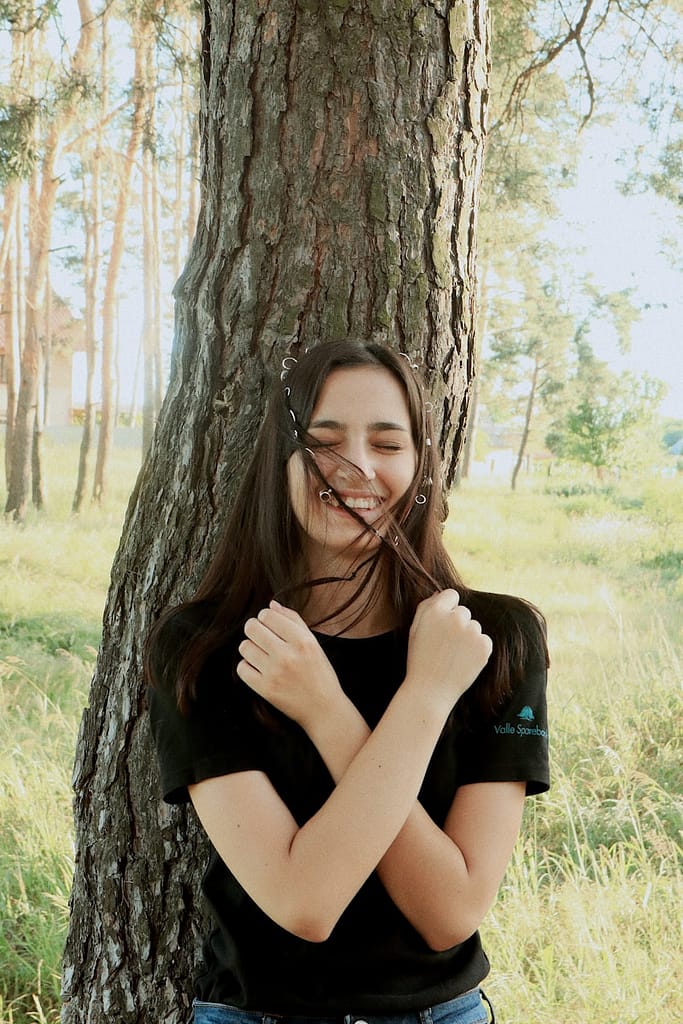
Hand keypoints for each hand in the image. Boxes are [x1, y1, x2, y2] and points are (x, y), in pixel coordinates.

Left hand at [236, 601, 341, 729]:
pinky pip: (242, 668)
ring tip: (261, 654)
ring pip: (244, 647)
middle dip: (254, 629)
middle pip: (251, 628)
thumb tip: (271, 605)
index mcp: (302, 641)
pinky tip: (259, 668)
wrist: (323, 708)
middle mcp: (287, 655)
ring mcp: (275, 673)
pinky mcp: (265, 689)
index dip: (265, 617)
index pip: (267, 615)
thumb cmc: (319, 673)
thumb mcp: (313, 643)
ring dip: (250, 648)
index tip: (269, 625)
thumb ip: (293, 620)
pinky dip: (248, 666)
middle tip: (261, 636)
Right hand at [406, 590, 491, 710]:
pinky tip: (463, 661)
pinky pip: (484, 640)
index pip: (451, 595)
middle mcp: (455, 617)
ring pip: (474, 627)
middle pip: (463, 612)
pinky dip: (477, 650)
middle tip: (445, 645)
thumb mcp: (414, 630)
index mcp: (435, 611)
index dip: (447, 609)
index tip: (443, 625)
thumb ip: (426, 607)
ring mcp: (472, 632)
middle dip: (457, 624)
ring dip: (467, 638)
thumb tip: (440, 594)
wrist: (430, 691)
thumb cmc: (419, 660)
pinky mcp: (484, 646)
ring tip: (453, 656)